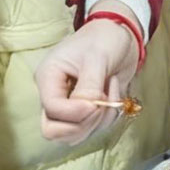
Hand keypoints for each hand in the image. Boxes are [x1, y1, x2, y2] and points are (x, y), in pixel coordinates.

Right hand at [35, 15, 140, 143]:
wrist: (120, 34)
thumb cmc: (104, 38)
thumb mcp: (97, 57)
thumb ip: (89, 87)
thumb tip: (87, 110)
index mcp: (48, 77)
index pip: (52, 109)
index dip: (75, 113)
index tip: (96, 102)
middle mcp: (54, 95)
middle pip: (54, 131)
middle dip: (83, 124)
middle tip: (101, 103)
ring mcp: (69, 106)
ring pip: (76, 134)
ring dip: (100, 120)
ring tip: (111, 89)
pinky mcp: (86, 112)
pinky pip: (94, 129)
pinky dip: (109, 116)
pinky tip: (114, 90)